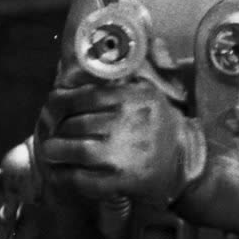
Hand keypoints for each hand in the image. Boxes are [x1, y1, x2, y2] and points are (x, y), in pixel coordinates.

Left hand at [37, 75, 204, 205]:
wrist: (185, 162)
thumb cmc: (160, 126)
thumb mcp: (151, 92)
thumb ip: (128, 73)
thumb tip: (106, 58)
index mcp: (135, 97)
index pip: (83, 96)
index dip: (60, 102)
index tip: (53, 107)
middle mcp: (130, 123)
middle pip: (74, 123)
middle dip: (57, 130)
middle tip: (53, 132)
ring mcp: (125, 153)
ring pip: (73, 149)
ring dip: (56, 151)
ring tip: (52, 151)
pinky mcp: (121, 180)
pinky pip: (79, 178)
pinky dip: (64, 176)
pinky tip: (61, 172)